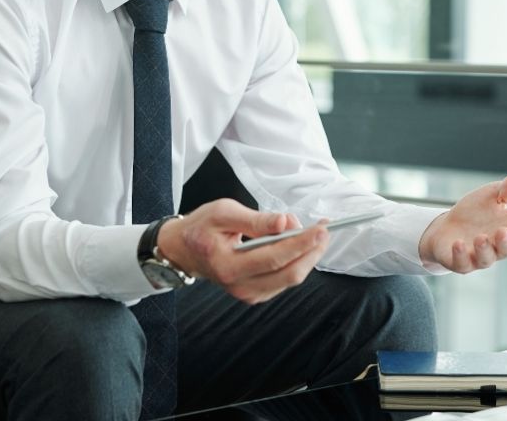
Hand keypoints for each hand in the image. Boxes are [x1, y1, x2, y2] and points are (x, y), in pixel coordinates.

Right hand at [157, 198, 328, 303]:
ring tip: (312, 233)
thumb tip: (284, 222)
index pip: (274, 257)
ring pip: (289, 279)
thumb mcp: (223, 212)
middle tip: (324, 230)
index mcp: (228, 265)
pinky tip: (299, 245)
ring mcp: (247, 293)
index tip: (321, 229)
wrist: (182, 249)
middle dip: (312, 251)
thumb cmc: (201, 227)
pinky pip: (283, 281)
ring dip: (307, 257)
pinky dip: (296, 263)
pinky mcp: (254, 294)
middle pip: (288, 274)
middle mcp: (239, 286)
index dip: (301, 243)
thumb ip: (255, 219)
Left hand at [419, 172, 506, 273]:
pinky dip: (460, 255)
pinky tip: (458, 244)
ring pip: (487, 259)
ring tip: (480, 238)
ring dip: (484, 249)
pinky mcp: (460, 262)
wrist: (447, 225)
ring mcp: (479, 256)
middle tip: (503, 231)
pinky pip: (462, 263)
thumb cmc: (476, 211)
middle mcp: (498, 246)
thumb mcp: (494, 193)